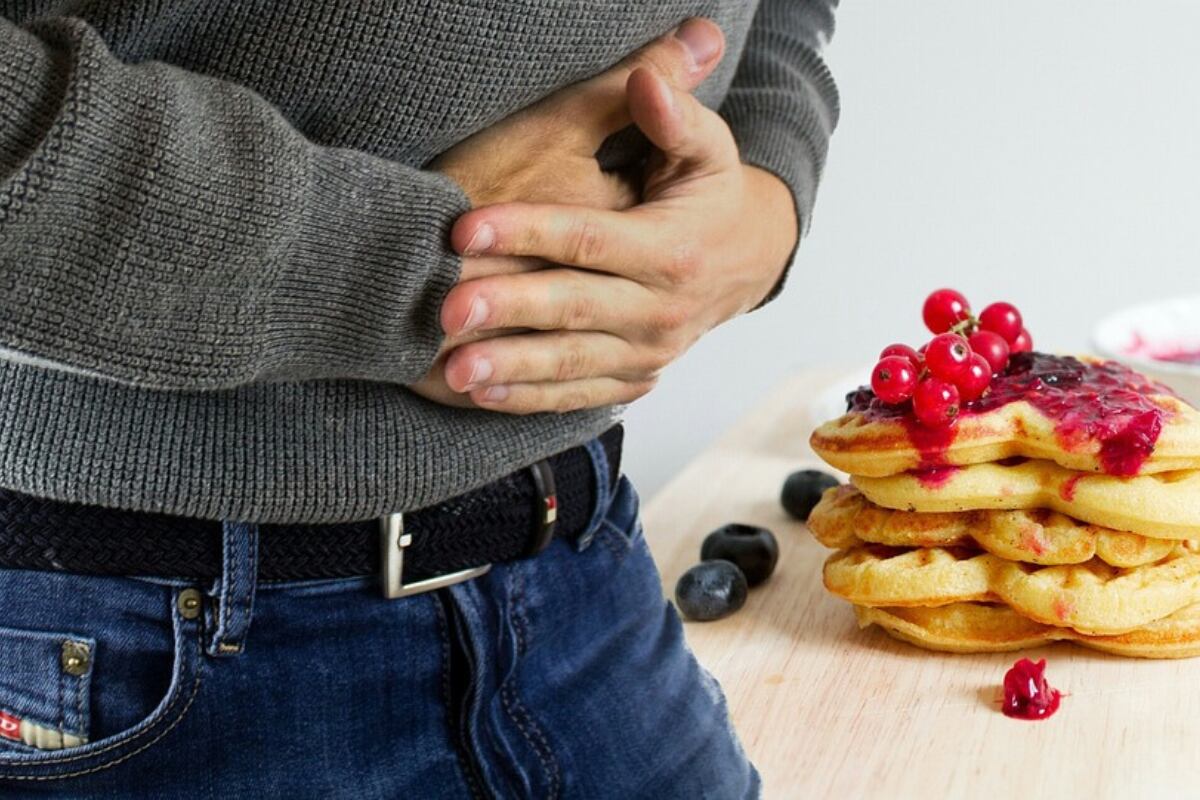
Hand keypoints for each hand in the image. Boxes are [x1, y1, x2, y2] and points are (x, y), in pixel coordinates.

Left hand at [409, 18, 726, 407]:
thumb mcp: (708, 149)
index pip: (589, 240)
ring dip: (510, 369)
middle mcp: (661, 309)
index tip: (463, 228)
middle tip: (446, 310)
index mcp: (671, 250)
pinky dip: (530, 398)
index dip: (526, 231)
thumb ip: (675, 116)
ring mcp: (648, 352)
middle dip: (507, 309)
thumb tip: (645, 77)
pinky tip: (482, 394)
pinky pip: (579, 394)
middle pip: (573, 308)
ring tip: (454, 369)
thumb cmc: (710, 196)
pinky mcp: (635, 378)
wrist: (748, 261)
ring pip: (571, 363)